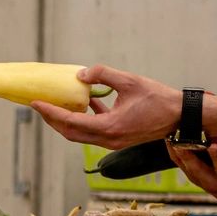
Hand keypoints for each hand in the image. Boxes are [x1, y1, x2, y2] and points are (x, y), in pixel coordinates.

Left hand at [29, 66, 181, 148]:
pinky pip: (94, 130)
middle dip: (53, 119)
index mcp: (110, 127)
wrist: (180, 117)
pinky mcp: (118, 138)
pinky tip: (86, 102)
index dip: (51, 112)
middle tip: (40, 104)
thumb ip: (103, 75)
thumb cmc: (158, 99)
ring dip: (66, 120)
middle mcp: (109, 139)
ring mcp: (113, 141)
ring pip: (80, 133)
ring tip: (56, 103)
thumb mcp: (129, 81)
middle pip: (70, 132)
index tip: (36, 103)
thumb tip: (81, 74)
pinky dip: (84, 118)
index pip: (71, 121)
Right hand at [171, 141, 216, 215]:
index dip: (172, 151)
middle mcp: (211, 182)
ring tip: (212, 146)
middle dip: (187, 157)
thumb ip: (197, 156)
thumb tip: (187, 129)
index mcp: (199, 178)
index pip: (180, 165)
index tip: (167, 135)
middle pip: (196, 170)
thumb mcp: (208, 174)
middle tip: (178, 143)